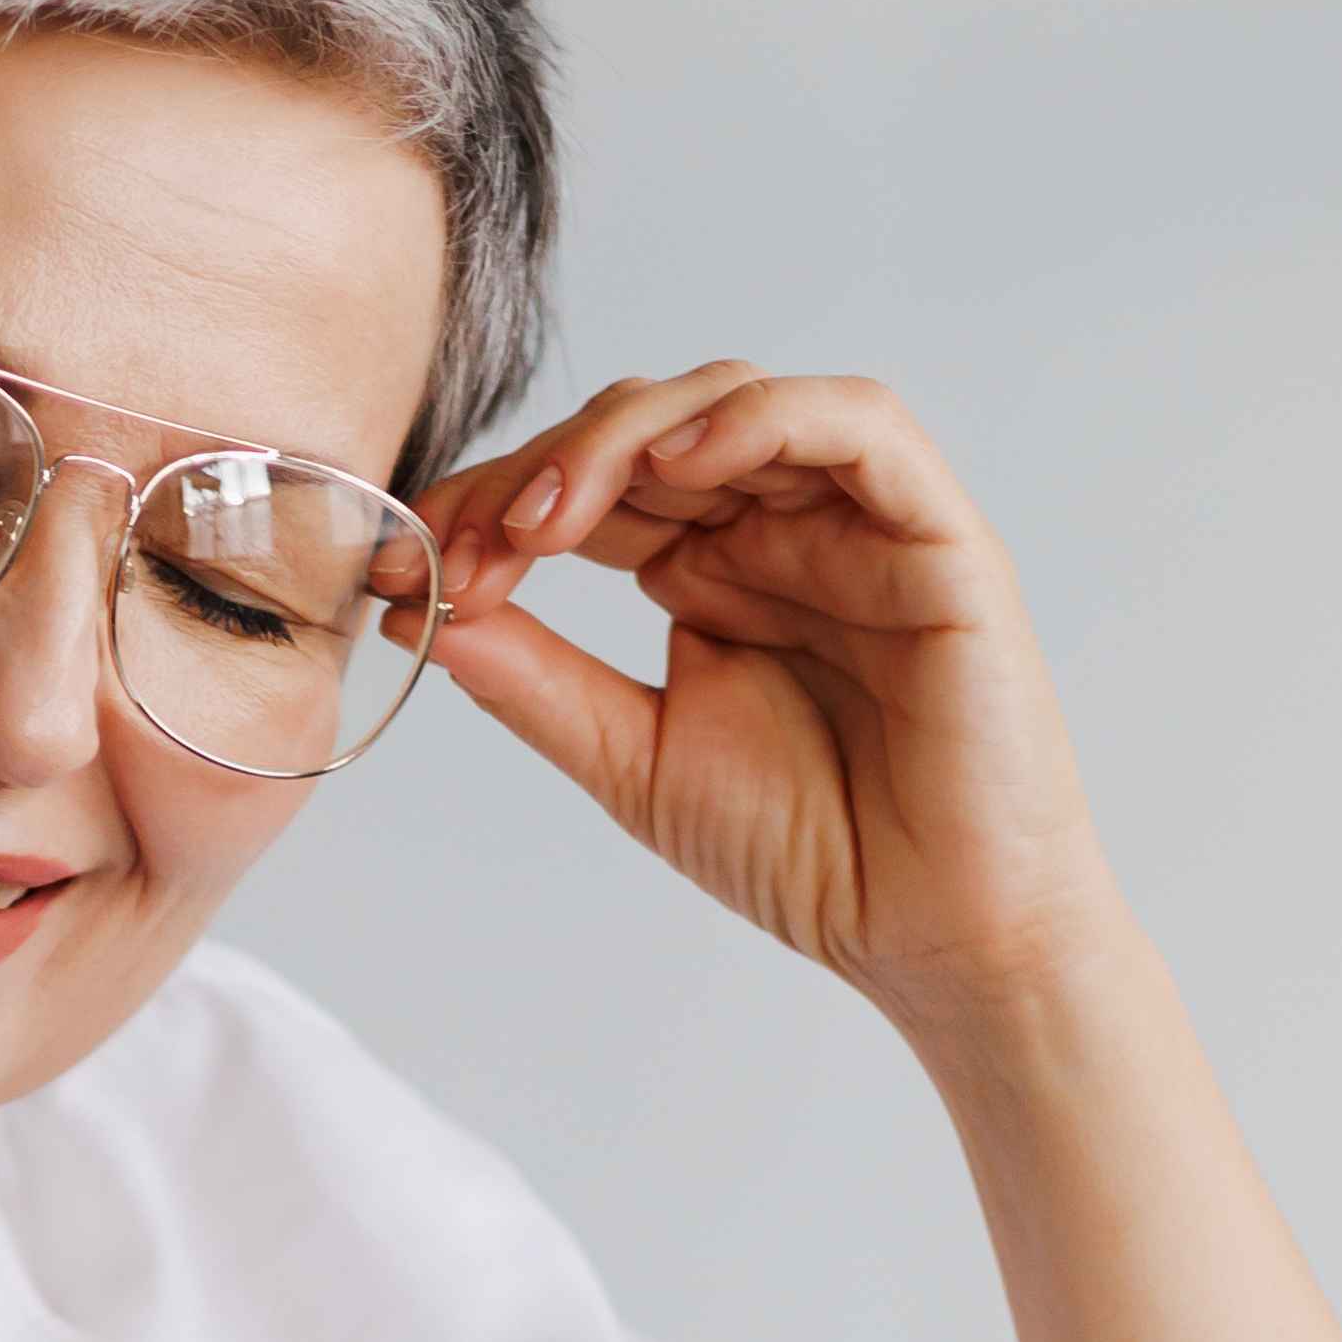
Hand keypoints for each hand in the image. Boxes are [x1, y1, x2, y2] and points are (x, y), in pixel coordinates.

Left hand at [425, 362, 1120, 1039]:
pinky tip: (678, 465)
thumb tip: (419, 615)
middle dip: (534, 472)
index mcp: (708, 572)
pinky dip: (762, 421)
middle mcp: (777, 529)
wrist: (934, 938)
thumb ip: (537, 680)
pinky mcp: (933, 534)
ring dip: (624, 438)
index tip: (406, 571)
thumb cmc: (809, 853)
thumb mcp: (635, 758)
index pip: (586, 490)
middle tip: (460, 549)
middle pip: (643, 431)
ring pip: (733, 404)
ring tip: (544, 516)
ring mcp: (854, 523)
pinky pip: (858, 426)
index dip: (490, 507)